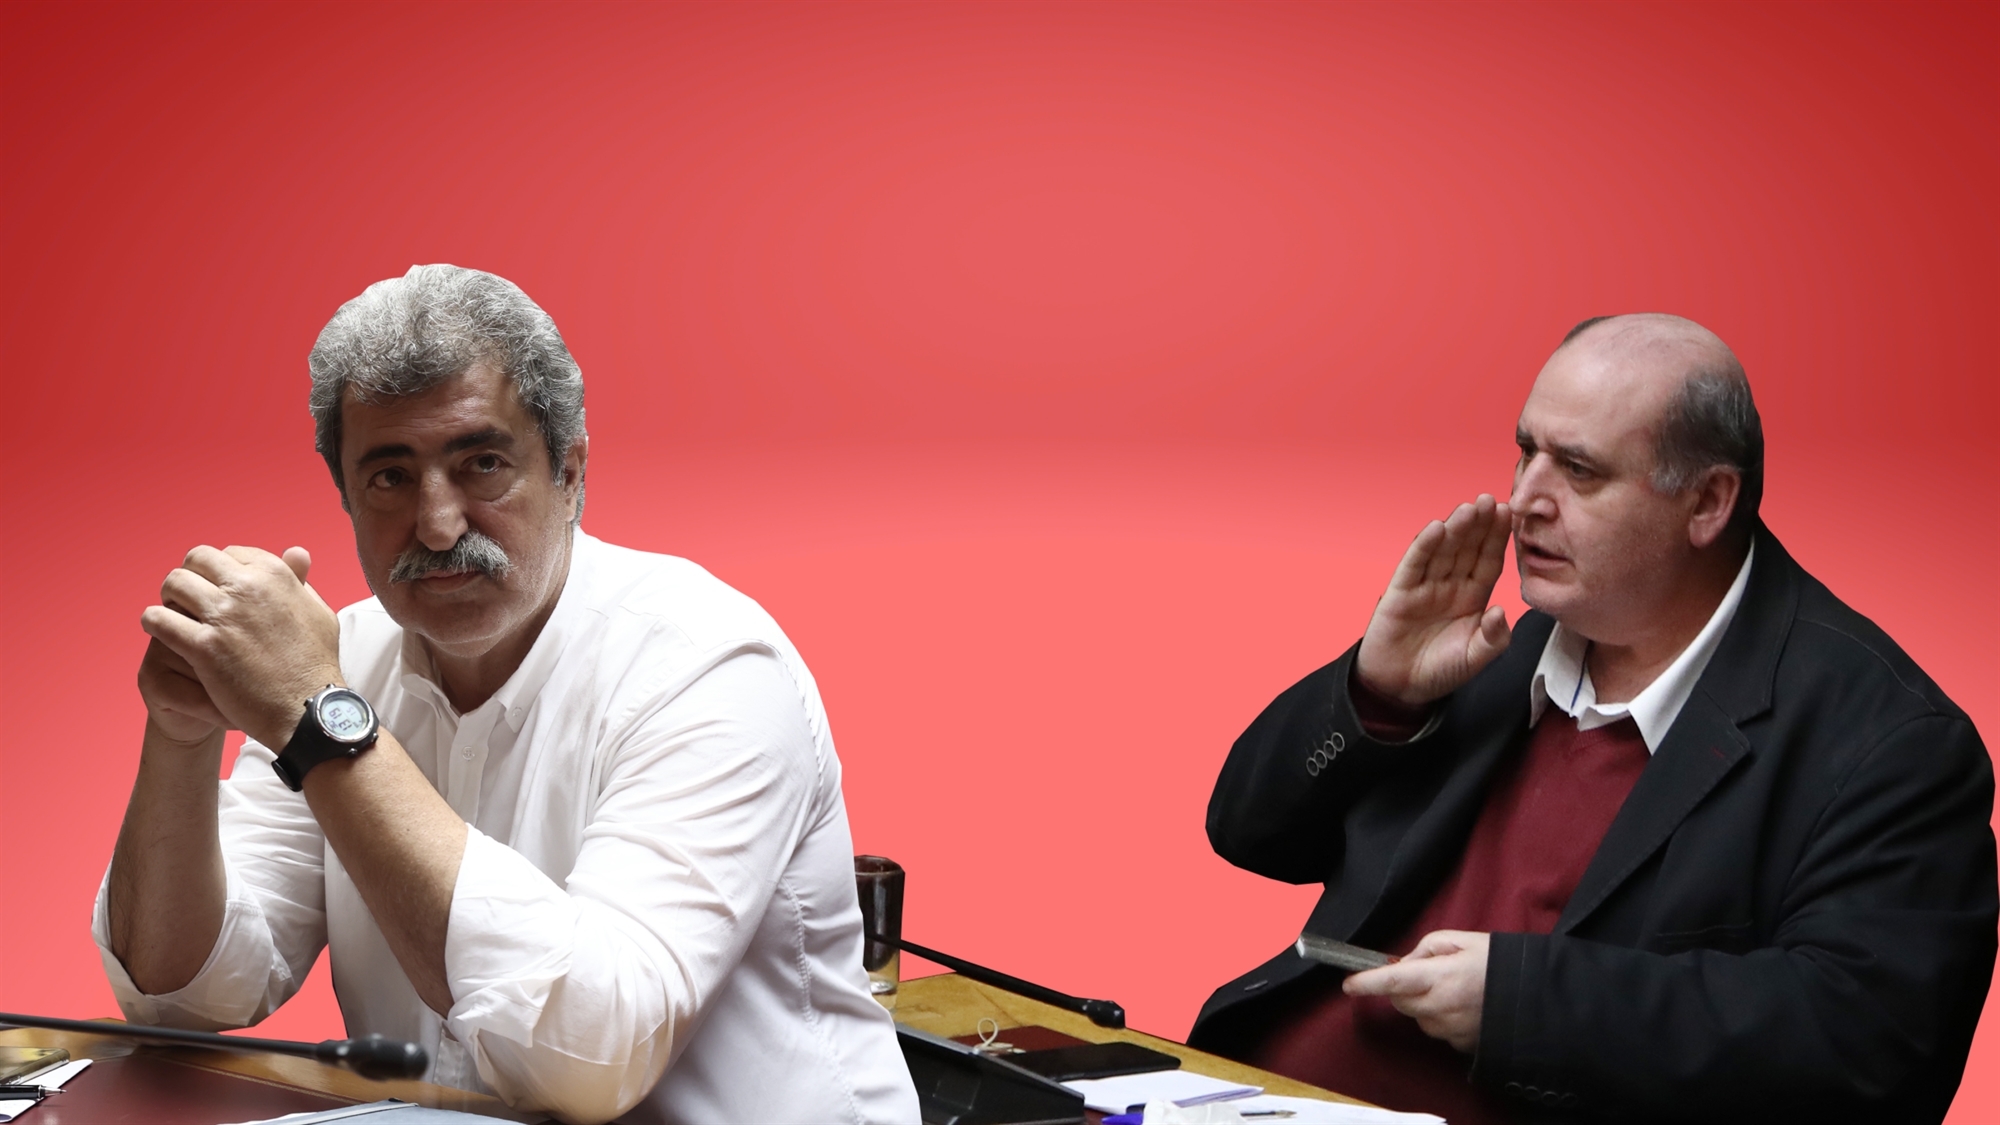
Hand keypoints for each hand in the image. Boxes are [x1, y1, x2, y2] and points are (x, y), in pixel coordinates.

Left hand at [140, 545, 342, 748]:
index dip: (218, 570)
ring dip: (169, 597)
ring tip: (173, 614)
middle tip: (188, 598)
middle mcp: (248, 587)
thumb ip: (301, 579)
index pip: (228, 553)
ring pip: (174, 584)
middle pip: (197, 560)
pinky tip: (159, 630)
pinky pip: (159, 619)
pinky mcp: (204, 646)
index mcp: (275, 574)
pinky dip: (154, 622)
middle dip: (190, 576)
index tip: (216, 588)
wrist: (306, 707)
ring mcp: (224, 616)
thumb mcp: (319, 611)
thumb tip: (295, 552)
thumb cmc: (316, 662)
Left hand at [1343, 929, 1488, 1052]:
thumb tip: (1405, 962)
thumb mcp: (1462, 940)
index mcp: (1440, 977)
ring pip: (1417, 1016)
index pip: (1393, 982)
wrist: (1536, 995)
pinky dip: (1440, 1016)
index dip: (1367, 983)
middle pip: (1400, 1001)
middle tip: (1425, 972)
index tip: (1349, 984)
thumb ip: (1426, 948)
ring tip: (1454, 987)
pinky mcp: (1460, 1044)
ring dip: (1422, 1002)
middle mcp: (1441, 1007)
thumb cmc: (1499, 962)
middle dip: (1401, 987)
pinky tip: (1463, 1005)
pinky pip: (1437, 1029)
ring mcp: (1450, 1029)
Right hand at [1356, 495, 1512, 706]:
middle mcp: (1451, 586)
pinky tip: (1436, 528)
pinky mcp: (1400, 592)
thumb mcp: (1476, 658)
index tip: (1509, 514)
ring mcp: (1425, 586)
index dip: (1498, 538)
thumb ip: (1493, 638)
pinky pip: (1414, 565)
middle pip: (1467, 549)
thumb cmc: (1441, 671)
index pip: (1488, 561)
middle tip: (1490, 500)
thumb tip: (1501, 611)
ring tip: (1468, 508)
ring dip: (1455, 529)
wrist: (1401, 688)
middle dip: (1479, 525)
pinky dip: (1424, 546)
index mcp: (1473, 597)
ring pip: (1443, 551)